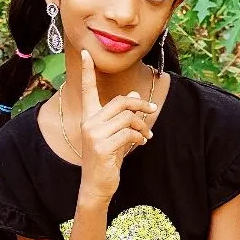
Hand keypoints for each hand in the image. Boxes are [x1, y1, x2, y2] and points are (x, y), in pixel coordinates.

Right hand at [79, 49, 156, 204]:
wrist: (96, 186)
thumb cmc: (106, 161)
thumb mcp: (116, 136)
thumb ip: (124, 117)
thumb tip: (137, 96)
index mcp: (89, 118)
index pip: (87, 90)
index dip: (88, 71)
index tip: (87, 53)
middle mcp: (88, 123)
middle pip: (120, 102)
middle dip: (140, 106)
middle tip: (152, 111)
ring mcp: (94, 135)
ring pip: (127, 118)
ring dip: (142, 125)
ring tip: (147, 135)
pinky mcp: (102, 146)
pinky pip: (128, 133)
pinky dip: (139, 137)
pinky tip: (142, 143)